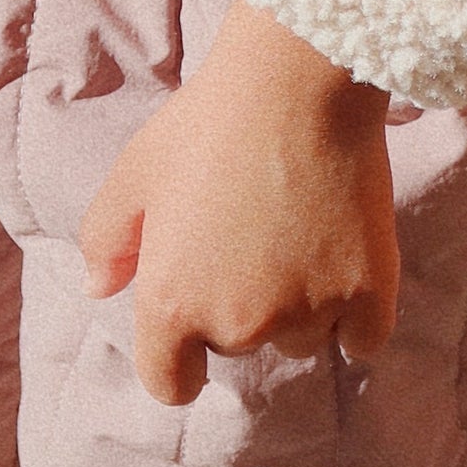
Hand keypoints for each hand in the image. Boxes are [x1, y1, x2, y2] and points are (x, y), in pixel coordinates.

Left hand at [81, 1, 401, 410]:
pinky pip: (360, 340)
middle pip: (238, 348)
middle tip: (249, 236)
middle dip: (239, 309)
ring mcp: (307, 312)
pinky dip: (356, 316)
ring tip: (298, 234)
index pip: (170, 385)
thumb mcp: (133, 175)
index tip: (193, 340)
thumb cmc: (207, 122)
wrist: (297, 81)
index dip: (178, 362)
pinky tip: (344, 264)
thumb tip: (99, 289)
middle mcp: (238, 323)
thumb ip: (106, 241)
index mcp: (170, 304)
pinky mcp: (367, 295)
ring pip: (301, 341)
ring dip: (299, 309)